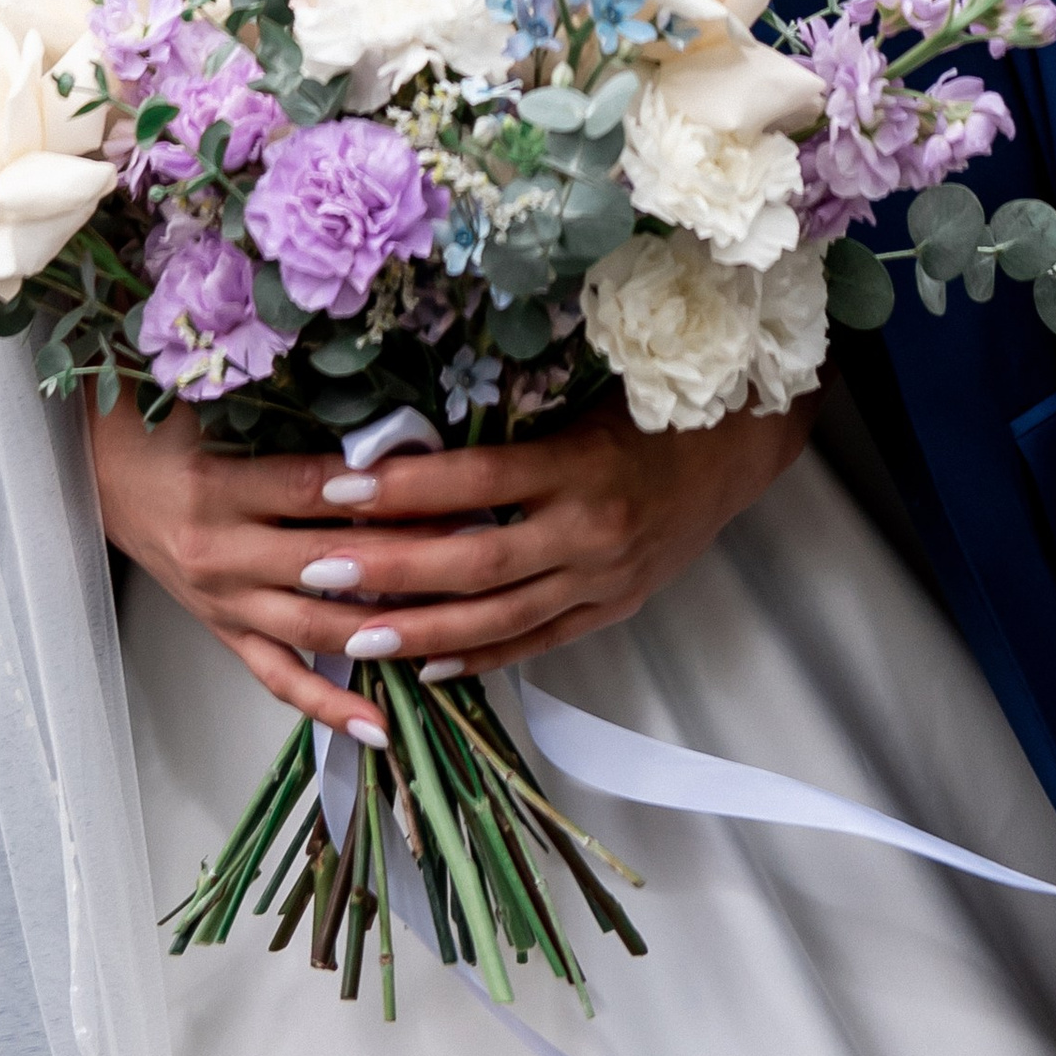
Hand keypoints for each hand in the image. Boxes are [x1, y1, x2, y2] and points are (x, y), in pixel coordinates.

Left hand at [88, 392, 810, 737]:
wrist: (741, 438)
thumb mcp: (581, 390)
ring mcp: (604, 578)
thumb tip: (405, 431)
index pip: (474, 482)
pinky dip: (483, 657)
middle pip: (474, 563)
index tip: (331, 487)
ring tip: (352, 637)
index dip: (400, 488)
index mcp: (578, 463)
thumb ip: (506, 416)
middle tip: (314, 571)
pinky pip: (540, 643)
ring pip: (500, 618)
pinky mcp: (615, 607)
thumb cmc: (649, 395)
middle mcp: (590, 530)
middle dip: (388, 571)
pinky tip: (429, 665)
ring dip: (422, 631)